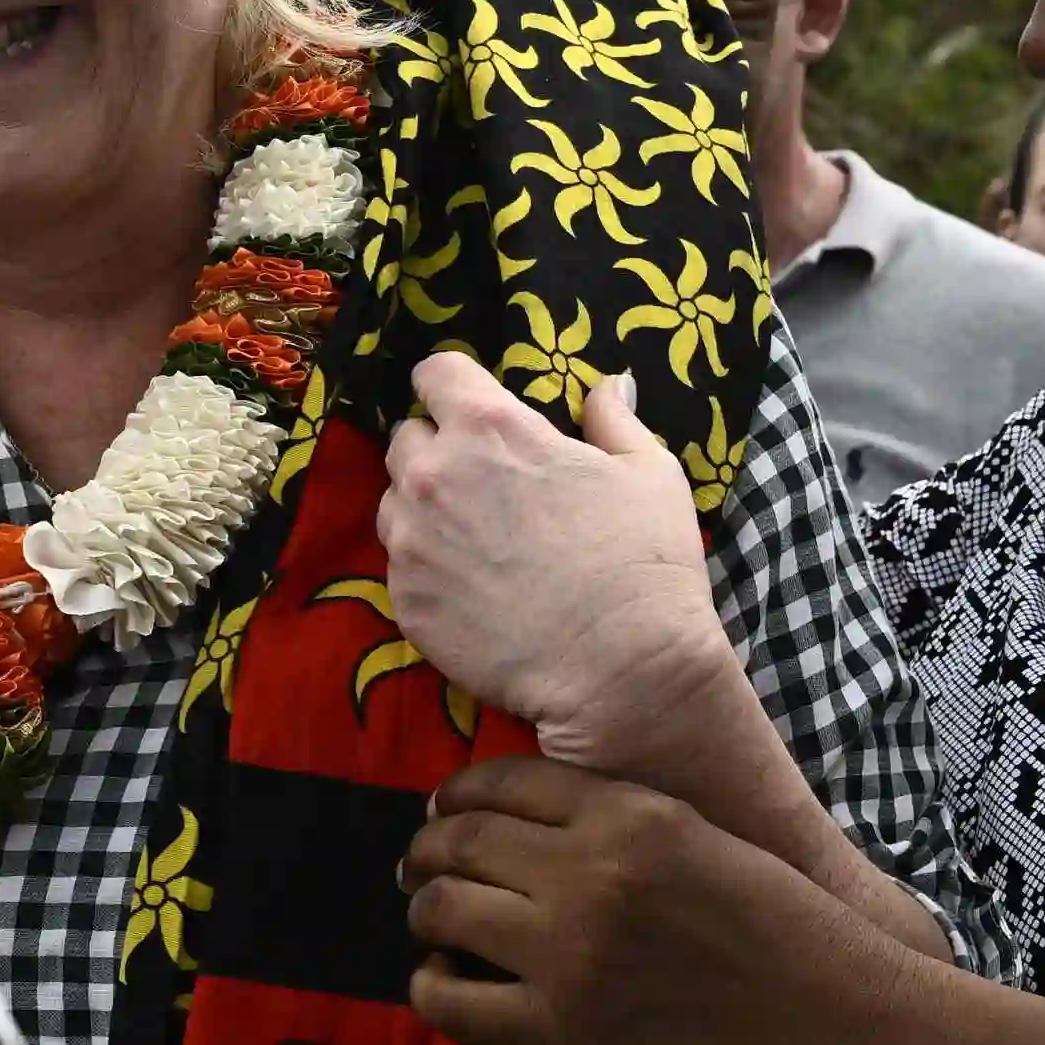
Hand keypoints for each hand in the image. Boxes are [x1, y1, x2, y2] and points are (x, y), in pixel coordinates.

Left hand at [383, 356, 740, 775]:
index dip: (454, 386)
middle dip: (438, 449)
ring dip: (425, 511)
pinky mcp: (405, 604)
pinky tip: (475, 592)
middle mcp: (433, 477)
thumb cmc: (643, 562)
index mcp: (489, 428)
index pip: (436, 374)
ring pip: (396, 505)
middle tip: (484, 481)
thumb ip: (613, 419)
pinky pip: (402, 570)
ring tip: (477, 541)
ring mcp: (411, 544)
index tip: (469, 403)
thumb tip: (611, 384)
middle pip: (407, 439)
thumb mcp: (648, 471)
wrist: (621, 670)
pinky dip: (429, 572)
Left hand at [400, 750, 897, 1044]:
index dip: (457, 797)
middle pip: (459, 843)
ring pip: (441, 913)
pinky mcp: (560, 1029)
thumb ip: (624, 822)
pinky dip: (432, 989)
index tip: (445, 814)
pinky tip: (445, 985)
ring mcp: (567, 953)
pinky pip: (450, 1001)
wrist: (838, 1027)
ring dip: (424, 916)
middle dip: (426, 854)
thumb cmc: (789, 931)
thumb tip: (534, 821)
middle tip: (419, 871)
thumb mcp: (706, 839)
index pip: (502, 782)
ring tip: (432, 928)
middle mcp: (588, 872)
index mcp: (632, 813)